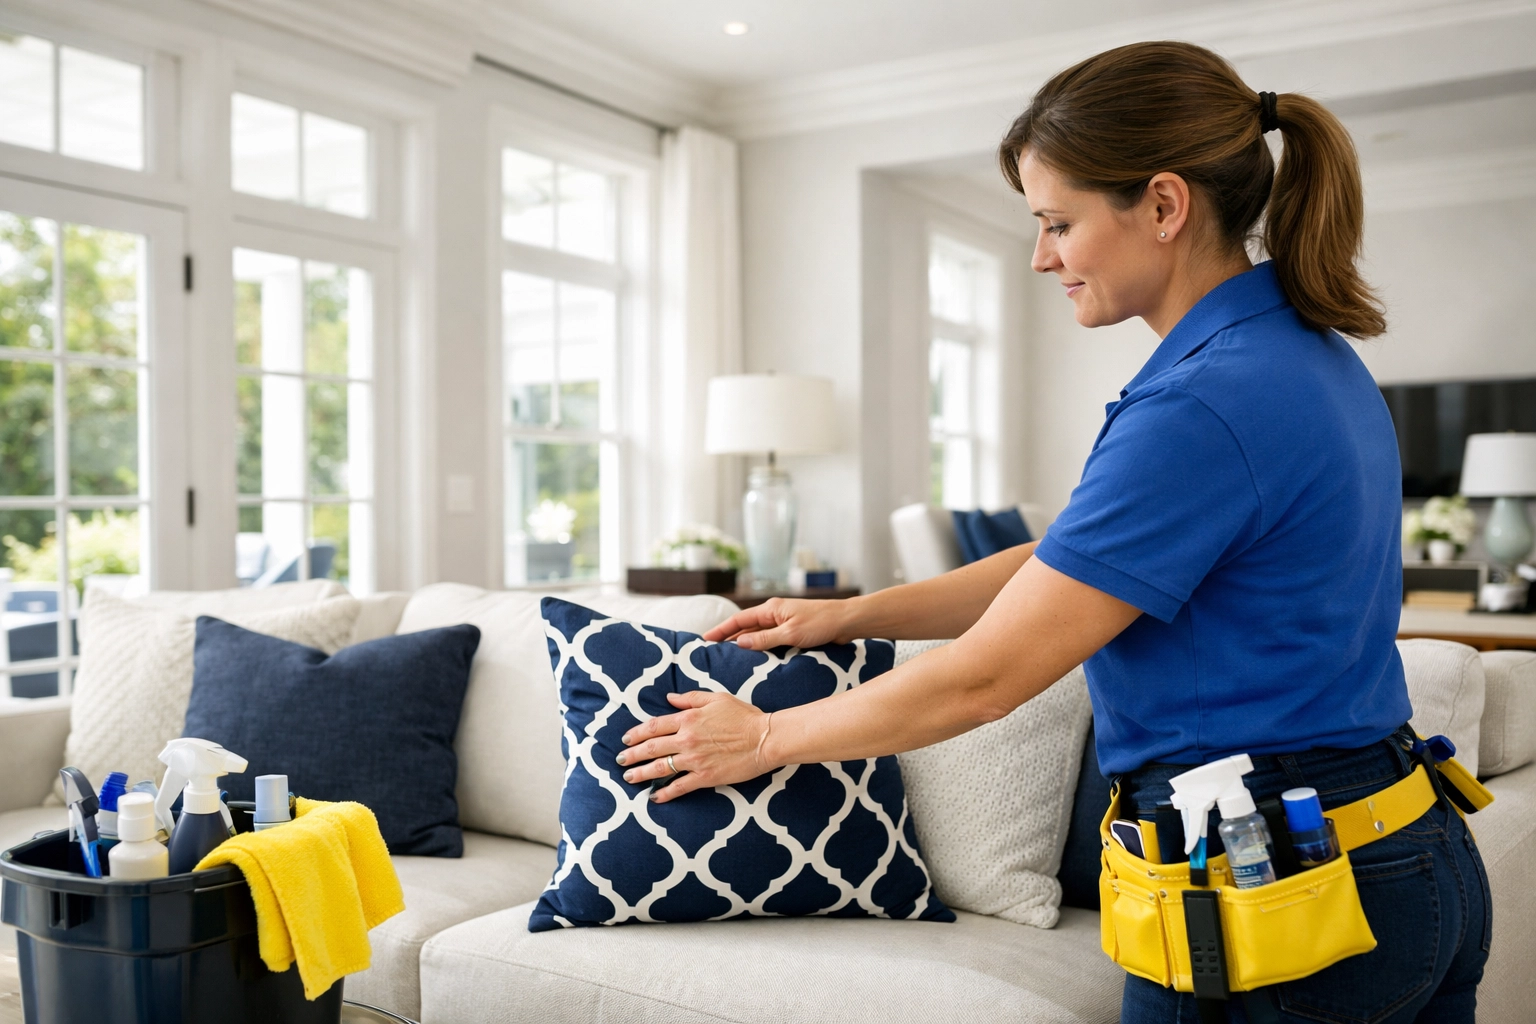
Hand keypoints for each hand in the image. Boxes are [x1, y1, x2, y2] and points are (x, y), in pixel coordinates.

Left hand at [616, 691, 776, 802]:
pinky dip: (665, 793)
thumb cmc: (744, 716)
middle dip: (632, 755)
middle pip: (652, 748)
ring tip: (629, 778)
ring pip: (660, 768)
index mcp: (689, 718)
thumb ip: (690, 698)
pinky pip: (680, 786)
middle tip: (620, 760)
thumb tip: (669, 698)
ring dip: (641, 774)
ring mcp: (695, 759)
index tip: (626, 739)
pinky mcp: (706, 776)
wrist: (765, 738)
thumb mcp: (717, 698)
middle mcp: (687, 739)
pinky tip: (654, 797)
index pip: (654, 726)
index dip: (637, 733)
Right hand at [702, 597, 856, 649]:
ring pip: (758, 635)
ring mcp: (783, 623)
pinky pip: (770, 641)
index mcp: (771, 609)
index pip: (739, 620)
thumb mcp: (791, 633)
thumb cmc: (821, 623)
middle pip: (746, 628)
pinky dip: (760, 649)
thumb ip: (764, 639)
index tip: (706, 639)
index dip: (721, 630)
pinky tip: (754, 659)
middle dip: (729, 639)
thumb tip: (739, 643)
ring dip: (744, 645)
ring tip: (728, 658)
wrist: (847, 621)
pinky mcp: (792, 632)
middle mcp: (774, 614)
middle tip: (712, 652)